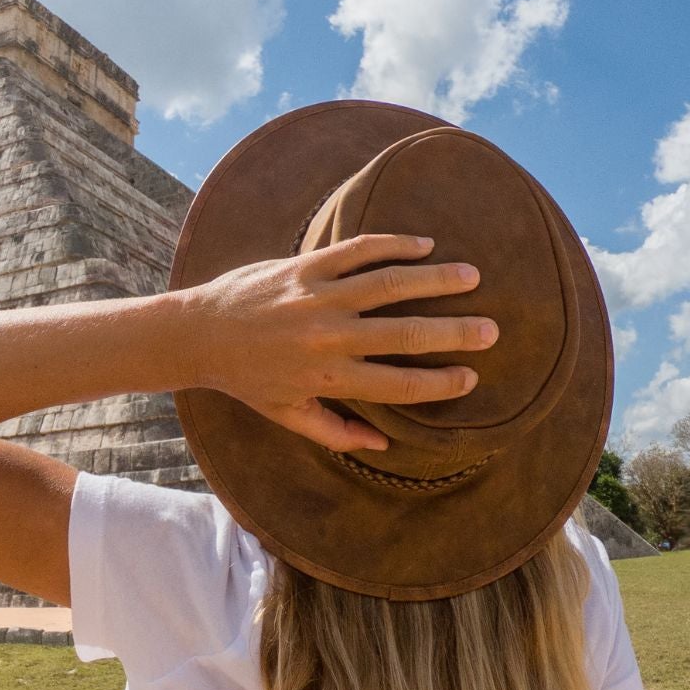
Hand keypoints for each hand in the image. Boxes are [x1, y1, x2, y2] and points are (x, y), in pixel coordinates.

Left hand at [178, 233, 495, 452]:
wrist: (198, 333)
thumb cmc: (246, 379)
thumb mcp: (288, 415)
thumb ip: (336, 433)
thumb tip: (383, 445)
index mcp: (329, 379)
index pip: (400, 384)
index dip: (441, 382)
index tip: (471, 376)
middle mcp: (329, 337)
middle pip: (408, 334)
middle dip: (455, 332)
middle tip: (491, 329)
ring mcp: (318, 297)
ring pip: (390, 284)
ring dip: (436, 279)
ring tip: (470, 276)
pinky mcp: (305, 266)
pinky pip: (357, 250)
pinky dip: (394, 244)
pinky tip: (423, 245)